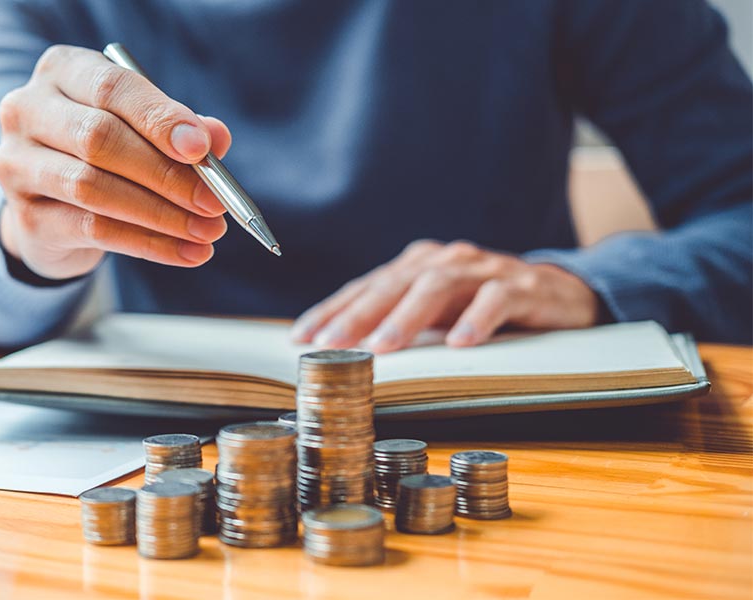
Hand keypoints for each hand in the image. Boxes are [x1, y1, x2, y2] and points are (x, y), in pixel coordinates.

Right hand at [0, 45, 230, 279]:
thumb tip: (216, 138)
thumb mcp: (145, 130)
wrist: (52, 207)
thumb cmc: (109, 154)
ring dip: (162, 214)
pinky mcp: (25, 216)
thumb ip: (181, 130)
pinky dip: (149, 244)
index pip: (111, 87)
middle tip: (214, 202)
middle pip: (100, 138)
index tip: (201, 149)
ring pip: (94, 188)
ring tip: (208, 232)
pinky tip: (187, 252)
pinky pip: (94, 230)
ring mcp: (17, 164)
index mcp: (63, 71)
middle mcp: (27, 110)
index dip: (159, 118)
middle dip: (166, 174)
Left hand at [291, 240, 599, 351]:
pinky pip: (496, 299)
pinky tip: (460, 342)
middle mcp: (446, 260)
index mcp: (419, 265)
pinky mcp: (522, 285)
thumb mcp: (435, 314)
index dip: (333, 310)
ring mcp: (484, 270)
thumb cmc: (483, 306)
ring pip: (438, 287)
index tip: (302, 338)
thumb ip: (396, 321)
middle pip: (394, 284)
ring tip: (384, 346)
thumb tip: (341, 351)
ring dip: (408, 317)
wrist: (559, 293)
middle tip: (331, 345)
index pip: (367, 287)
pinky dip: (477, 319)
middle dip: (358, 315)